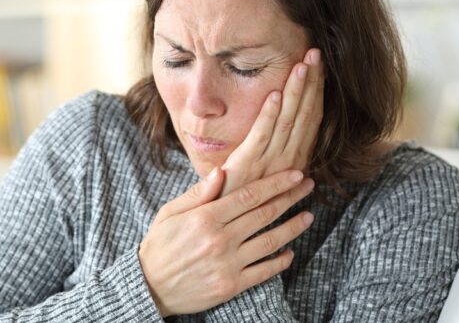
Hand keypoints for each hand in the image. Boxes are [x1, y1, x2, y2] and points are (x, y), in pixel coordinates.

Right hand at [139, 168, 314, 316]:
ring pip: (270, 241)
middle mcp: (220, 239)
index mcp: (205, 217)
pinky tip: (290, 252)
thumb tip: (221, 171)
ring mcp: (227, 263)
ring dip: (293, 227)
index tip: (295, 174)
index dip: (276, 184)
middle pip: (264, 214)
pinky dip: (280, 261)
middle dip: (290, 198)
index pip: (249, 195)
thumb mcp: (170, 213)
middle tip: (308, 187)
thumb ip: (197, 193)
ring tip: (308, 216)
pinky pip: (263, 272)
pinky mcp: (231, 285)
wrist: (149, 286)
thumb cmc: (159, 245)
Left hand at [221, 49, 323, 195]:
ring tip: (302, 65)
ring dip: (295, 92)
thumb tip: (293, 139)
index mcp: (294, 160)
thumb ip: (276, 153)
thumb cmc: (240, 196)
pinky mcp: (247, 165)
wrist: (221, 224)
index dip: (316, 91)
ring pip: (287, 121)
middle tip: (316, 53)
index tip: (320, 66)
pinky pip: (261, 135)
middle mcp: (288, 160)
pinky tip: (274, 94)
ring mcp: (268, 163)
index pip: (310, 119)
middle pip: (304, 115)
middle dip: (311, 83)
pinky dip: (268, 114)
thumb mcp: (264, 172)